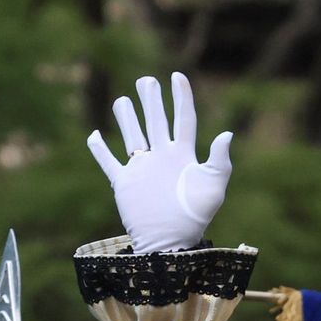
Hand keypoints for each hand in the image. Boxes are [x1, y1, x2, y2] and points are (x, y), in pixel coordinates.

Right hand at [87, 73, 232, 252]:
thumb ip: (220, 161)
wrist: (170, 243)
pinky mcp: (124, 183)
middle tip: (146, 81)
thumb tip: (225, 134)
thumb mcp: (213, 188)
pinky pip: (108, 162)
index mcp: (183, 155)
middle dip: (151, 101)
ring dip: (127, 118)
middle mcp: (162, 158)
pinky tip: (94, 135)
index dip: (181, 97)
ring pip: (132, 136)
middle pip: (156, 121)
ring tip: (122, 99)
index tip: (177, 76)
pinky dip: (99, 149)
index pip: (183, 119)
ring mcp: (142, 170)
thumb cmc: (196, 218)